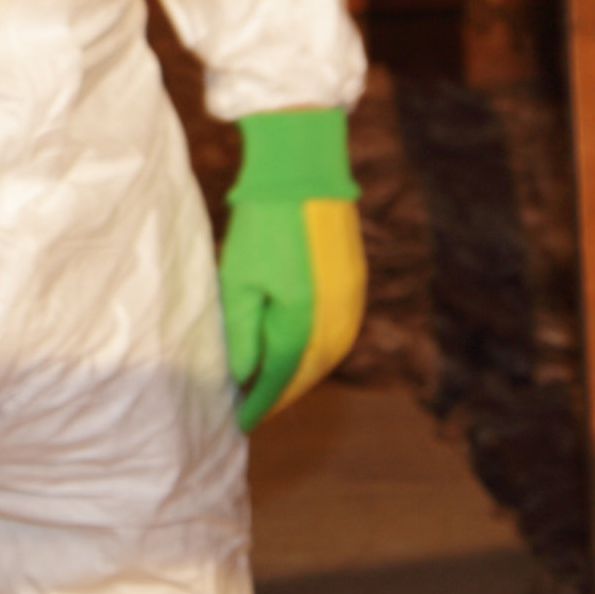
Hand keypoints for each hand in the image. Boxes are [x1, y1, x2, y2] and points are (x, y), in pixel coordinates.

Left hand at [219, 107, 365, 430]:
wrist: (303, 172)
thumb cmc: (262, 223)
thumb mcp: (238, 278)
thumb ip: (242, 333)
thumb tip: (245, 376)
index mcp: (303, 319)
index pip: (280, 377)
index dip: (260, 403)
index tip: (240, 422)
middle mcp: (335, 317)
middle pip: (308, 373)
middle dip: (281, 395)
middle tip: (255, 408)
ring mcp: (351, 301)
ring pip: (329, 356)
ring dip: (302, 376)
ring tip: (274, 385)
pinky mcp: (356, 283)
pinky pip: (340, 332)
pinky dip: (319, 351)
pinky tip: (300, 351)